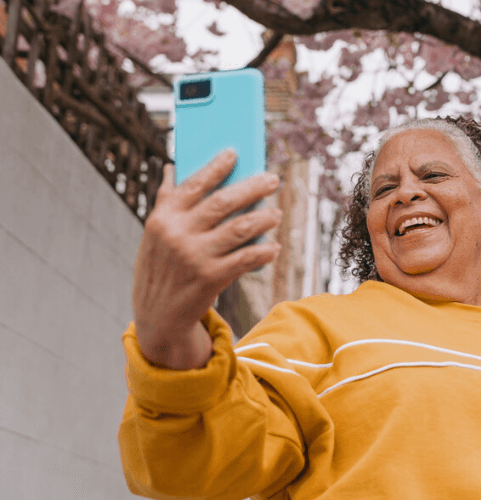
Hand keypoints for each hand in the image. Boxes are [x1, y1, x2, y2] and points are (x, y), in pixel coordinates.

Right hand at [132, 149, 282, 368]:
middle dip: (253, 187)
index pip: (194, 184)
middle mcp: (177, 234)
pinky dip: (264, 252)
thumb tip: (172, 166)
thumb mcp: (155, 234)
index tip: (235, 152)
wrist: (156, 316)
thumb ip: (166, 200)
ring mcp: (194, 256)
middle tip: (273, 179)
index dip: (216, 166)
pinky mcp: (210, 278)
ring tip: (276, 213)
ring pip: (240, 228)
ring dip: (264, 218)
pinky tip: (274, 247)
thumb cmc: (161, 267)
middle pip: (224, 202)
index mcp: (163, 217)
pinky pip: (246, 259)